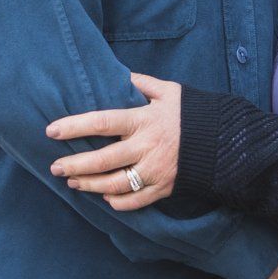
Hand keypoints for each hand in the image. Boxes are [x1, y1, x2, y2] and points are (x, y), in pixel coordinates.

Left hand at [45, 72, 180, 210]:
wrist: (226, 140)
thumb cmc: (192, 112)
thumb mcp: (169, 91)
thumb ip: (141, 83)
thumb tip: (119, 75)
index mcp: (144, 120)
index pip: (102, 122)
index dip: (75, 126)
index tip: (52, 130)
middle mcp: (146, 147)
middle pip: (103, 160)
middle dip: (75, 164)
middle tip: (55, 167)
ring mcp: (154, 170)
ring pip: (114, 185)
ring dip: (90, 185)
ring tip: (73, 182)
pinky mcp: (163, 188)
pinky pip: (135, 201)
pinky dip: (118, 202)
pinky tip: (105, 198)